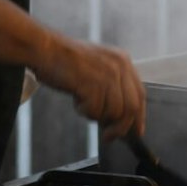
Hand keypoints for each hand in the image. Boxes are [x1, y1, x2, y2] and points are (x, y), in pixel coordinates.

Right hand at [31, 35, 145, 140]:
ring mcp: (107, 75)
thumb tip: (120, 117)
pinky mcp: (93, 84)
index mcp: (123, 61)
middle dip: (121, 127)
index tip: (136, 132)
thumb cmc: (66, 60)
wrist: (46, 49)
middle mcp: (119, 67)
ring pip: (113, 112)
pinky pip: (95, 111)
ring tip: (83, 103)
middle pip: (131, 108)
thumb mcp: (98, 66)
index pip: (140, 95)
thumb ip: (112, 86)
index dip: (139, 117)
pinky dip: (84, 111)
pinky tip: (76, 98)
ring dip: (97, 115)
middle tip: (108, 136)